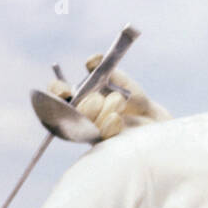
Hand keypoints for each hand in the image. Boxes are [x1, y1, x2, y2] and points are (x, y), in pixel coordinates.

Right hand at [47, 56, 170, 140]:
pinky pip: (99, 135)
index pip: (56, 92)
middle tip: (98, 98)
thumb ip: (104, 68)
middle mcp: (79, 114)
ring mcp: (89, 131)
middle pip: (69, 111)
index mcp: (77, 95)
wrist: (151, 119)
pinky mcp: (103, 145)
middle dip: (84, 104)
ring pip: (86, 122)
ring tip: (119, 102)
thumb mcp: (119, 79)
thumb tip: (91, 62)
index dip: (56, 91)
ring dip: (102, 110)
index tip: (65, 91)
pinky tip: (117, 119)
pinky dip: (108, 125)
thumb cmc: (131, 98)